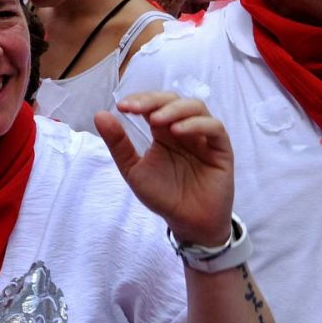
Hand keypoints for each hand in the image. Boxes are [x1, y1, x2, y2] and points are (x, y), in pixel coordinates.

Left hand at [95, 92, 234, 245]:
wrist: (187, 223)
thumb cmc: (163, 196)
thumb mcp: (134, 170)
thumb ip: (119, 144)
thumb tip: (100, 115)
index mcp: (163, 131)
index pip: (153, 104)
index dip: (139, 100)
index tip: (122, 106)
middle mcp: (184, 129)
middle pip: (173, 99)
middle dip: (154, 100)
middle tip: (135, 108)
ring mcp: (204, 137)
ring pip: (196, 107)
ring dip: (174, 109)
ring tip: (156, 120)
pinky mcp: (221, 149)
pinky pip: (215, 128)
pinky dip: (197, 124)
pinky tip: (179, 131)